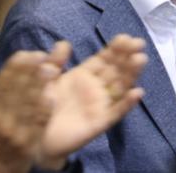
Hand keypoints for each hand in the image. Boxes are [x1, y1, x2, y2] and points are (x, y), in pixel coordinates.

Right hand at [0, 49, 61, 172]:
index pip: (1, 84)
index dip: (15, 67)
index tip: (28, 53)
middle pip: (16, 91)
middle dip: (30, 72)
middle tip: (44, 56)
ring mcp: (13, 134)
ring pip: (29, 105)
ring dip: (41, 86)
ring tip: (53, 69)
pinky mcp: (28, 146)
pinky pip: (37, 125)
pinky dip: (45, 111)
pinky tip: (53, 97)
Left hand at [36, 35, 147, 170]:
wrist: (35, 139)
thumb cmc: (40, 107)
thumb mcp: (45, 80)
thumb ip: (54, 62)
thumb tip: (64, 43)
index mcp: (84, 75)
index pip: (104, 58)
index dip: (116, 48)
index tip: (126, 37)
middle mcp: (96, 88)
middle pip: (116, 69)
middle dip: (127, 56)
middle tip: (138, 43)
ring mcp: (100, 105)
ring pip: (120, 86)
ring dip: (131, 73)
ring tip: (140, 59)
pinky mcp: (100, 122)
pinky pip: (116, 112)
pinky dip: (127, 103)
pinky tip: (137, 92)